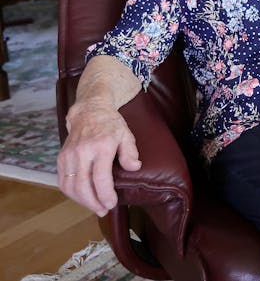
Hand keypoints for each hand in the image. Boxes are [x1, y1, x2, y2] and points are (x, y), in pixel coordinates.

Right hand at [57, 101, 140, 216]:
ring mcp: (69, 155)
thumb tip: (134, 168)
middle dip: (93, 202)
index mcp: (101, 146)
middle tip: (104, 210)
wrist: (88, 112)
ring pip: (71, 186)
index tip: (112, 204)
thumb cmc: (110, 125)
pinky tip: (83, 198)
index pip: (101, 177)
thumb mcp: (126, 135)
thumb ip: (130, 152)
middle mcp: (82, 152)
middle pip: (83, 186)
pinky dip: (72, 193)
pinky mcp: (61, 158)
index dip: (105, 194)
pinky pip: (63, 182)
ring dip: (82, 201)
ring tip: (95, 207)